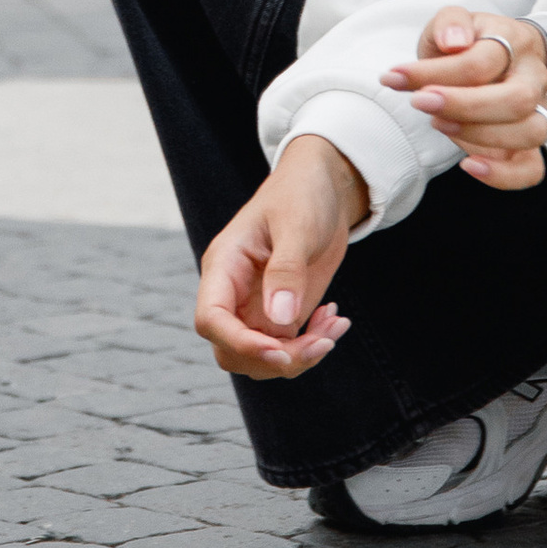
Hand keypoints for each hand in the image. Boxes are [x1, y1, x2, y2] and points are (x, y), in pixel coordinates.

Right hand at [193, 136, 363, 380]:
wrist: (323, 188)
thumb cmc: (301, 194)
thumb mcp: (296, 225)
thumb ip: (286, 270)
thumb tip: (279, 320)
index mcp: (224, 266)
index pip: (211, 319)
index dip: (240, 343)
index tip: (281, 351)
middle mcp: (234, 293)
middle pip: (232, 351)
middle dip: (275, 359)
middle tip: (321, 342)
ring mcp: (257, 307)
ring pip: (262, 358)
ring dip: (299, 357)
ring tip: (334, 326)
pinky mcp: (281, 314)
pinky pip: (288, 348)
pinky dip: (313, 345)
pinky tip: (335, 320)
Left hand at [382, 7, 546, 191]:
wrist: (502, 55)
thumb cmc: (471, 41)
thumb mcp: (454, 21)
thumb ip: (450, 22)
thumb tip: (454, 42)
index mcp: (514, 42)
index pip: (482, 61)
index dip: (437, 72)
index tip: (395, 77)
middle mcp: (533, 78)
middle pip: (516, 99)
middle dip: (463, 106)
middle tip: (420, 103)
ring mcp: (539, 111)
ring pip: (530, 132)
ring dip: (479, 136)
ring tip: (439, 124)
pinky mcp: (531, 143)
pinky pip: (532, 168)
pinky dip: (503, 175)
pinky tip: (469, 166)